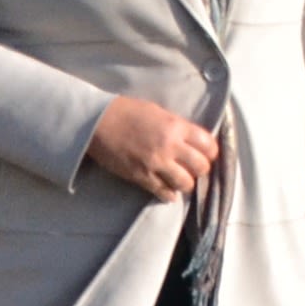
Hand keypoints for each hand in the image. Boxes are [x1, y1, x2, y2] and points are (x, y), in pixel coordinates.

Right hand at [83, 95, 221, 199]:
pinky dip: (168, 193)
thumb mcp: (157, 112)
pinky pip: (165, 193)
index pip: (208, 145)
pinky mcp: (141, 177)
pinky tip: (165, 188)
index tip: (205, 153)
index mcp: (175, 126)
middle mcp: (169, 146)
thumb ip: (176, 127)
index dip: (210, 151)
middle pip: (201, 167)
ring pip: (186, 183)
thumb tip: (191, 141)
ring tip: (178, 178)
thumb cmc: (124, 111)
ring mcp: (155, 164)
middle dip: (199, 169)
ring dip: (185, 182)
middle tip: (192, 167)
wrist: (95, 122)